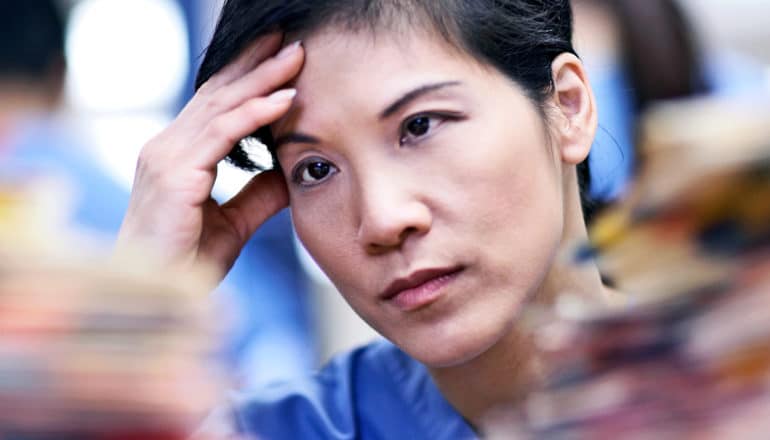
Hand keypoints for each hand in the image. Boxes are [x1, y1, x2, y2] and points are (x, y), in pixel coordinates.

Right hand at [117, 34, 303, 278]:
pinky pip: (224, 133)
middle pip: (219, 95)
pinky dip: (256, 113)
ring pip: (223, 106)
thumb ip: (258, 196)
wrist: (155, 296)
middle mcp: (167, 147)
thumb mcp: (233, 224)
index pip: (216, 106)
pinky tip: (285, 98)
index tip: (278, 59)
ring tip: (296, 58)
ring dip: (263, 79)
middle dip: (255, 66)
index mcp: (176, 156)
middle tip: (289, 40)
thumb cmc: (186, 263)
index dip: (247, 80)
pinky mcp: (176, 174)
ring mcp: (167, 157)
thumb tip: (289, 175)